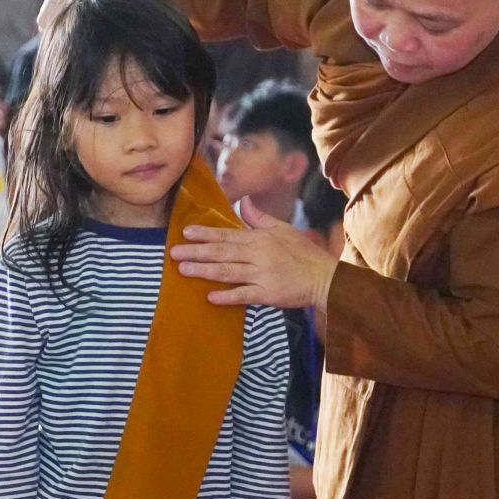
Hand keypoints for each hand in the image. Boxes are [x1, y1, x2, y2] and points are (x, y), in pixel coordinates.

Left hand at [170, 200, 339, 308]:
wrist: (324, 277)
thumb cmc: (303, 253)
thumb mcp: (283, 229)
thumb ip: (259, 217)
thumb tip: (243, 201)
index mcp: (260, 238)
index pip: (227, 235)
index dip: (206, 234)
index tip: (186, 233)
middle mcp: (258, 255)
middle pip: (222, 252)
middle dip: (197, 252)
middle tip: (173, 253)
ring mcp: (263, 275)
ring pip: (229, 272)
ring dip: (205, 271)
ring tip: (184, 270)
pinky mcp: (268, 294)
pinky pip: (245, 294)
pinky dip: (228, 296)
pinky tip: (210, 296)